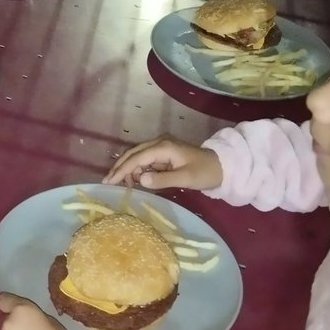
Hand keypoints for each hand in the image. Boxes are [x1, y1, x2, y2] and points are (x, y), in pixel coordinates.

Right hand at [104, 135, 223, 190]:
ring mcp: (161, 148)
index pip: (137, 158)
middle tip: (107, 182)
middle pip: (133, 154)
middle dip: (120, 167)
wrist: (222, 166)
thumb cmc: (205, 172)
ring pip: (137, 157)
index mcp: (163, 147)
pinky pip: (145, 161)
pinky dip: (137, 170)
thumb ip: (162, 179)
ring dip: (128, 169)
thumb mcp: (185, 179)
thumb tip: (140, 180)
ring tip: (122, 185)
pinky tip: (135, 181)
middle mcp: (159, 144)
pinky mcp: (164, 155)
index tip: (109, 182)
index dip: (122, 170)